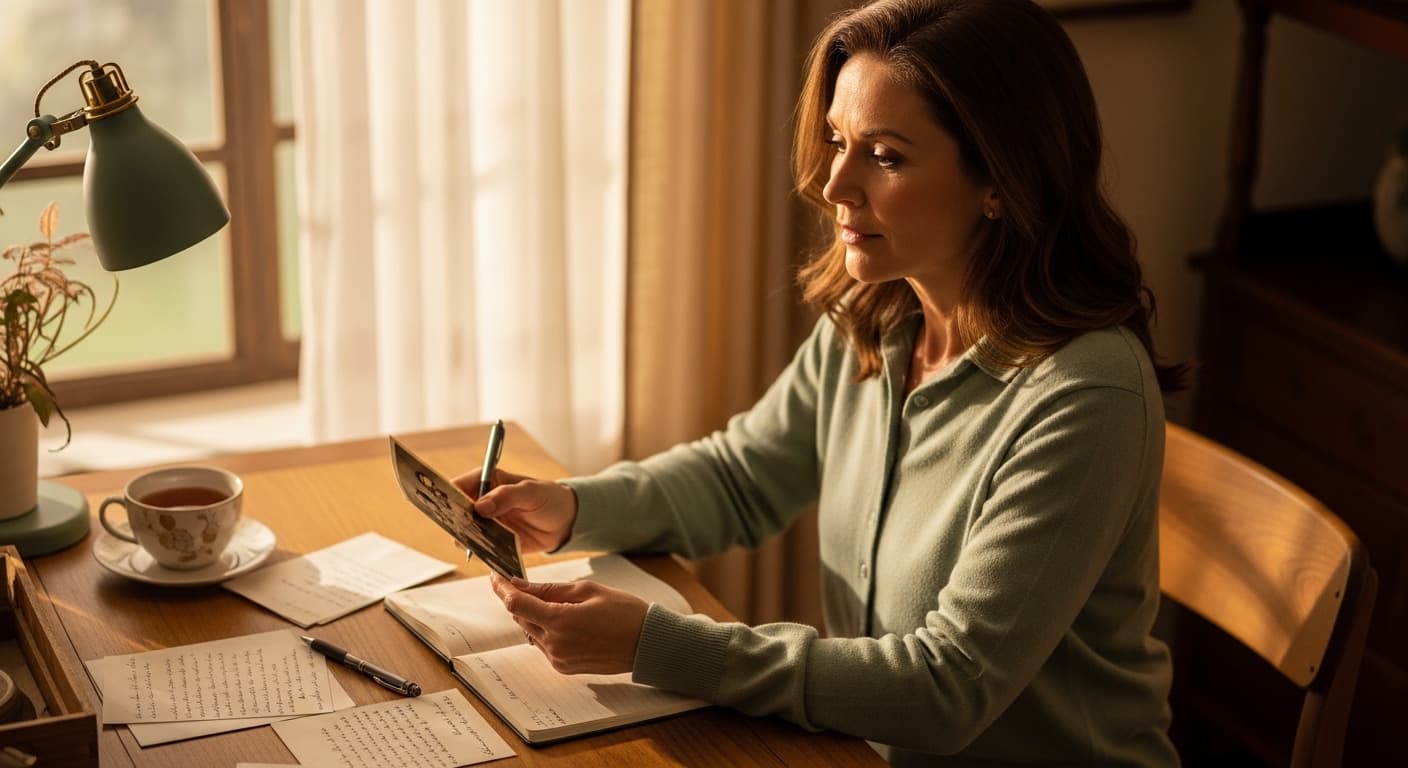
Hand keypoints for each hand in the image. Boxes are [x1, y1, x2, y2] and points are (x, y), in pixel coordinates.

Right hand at [453, 468, 576, 552]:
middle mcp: (482, 502)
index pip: (458, 486)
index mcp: (488, 482)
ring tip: (476, 542)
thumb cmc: (550, 498)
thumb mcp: (531, 492)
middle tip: (460, 529)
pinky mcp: (494, 541)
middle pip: (456, 511)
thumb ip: (507, 496)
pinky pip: (479, 548)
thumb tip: (480, 507)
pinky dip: (480, 552)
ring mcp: (486, 523)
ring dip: (467, 538)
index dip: (447, 495)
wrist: (566, 522)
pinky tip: (486, 553)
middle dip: (454, 520)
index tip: (443, 507)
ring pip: (464, 532)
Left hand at [489, 572, 647, 674]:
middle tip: (526, 583)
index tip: (495, 576)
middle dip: (520, 599)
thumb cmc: (624, 612)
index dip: (501, 588)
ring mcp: (558, 659)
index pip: (516, 604)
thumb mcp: (588, 590)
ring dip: (535, 615)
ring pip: (531, 631)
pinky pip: (544, 645)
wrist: (647, 644)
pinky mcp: (564, 668)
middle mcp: (554, 644)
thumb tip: (521, 585)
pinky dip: (547, 630)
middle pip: (521, 618)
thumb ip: (551, 589)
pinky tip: (567, 621)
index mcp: (560, 621)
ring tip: (557, 602)